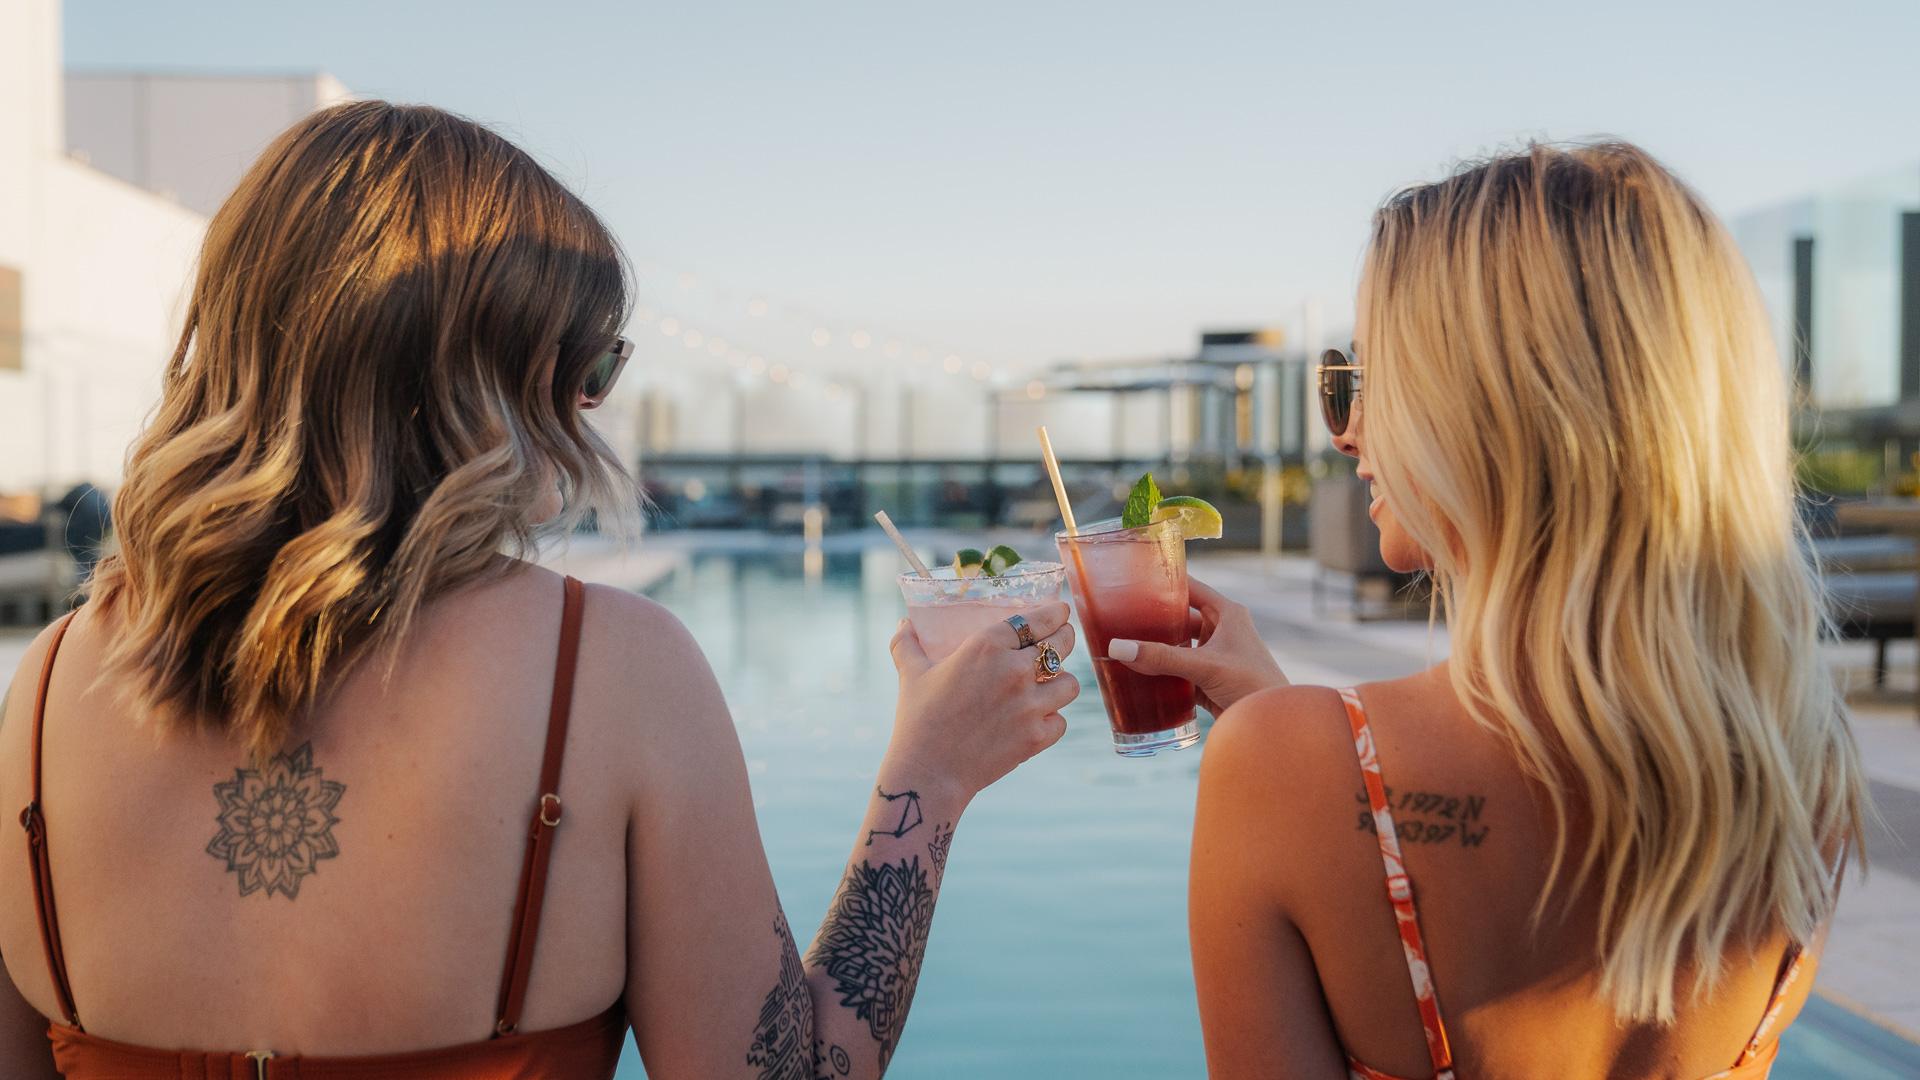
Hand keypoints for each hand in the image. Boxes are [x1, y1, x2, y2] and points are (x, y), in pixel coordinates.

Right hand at [885, 601, 1079, 804]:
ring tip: (1051, 685)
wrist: (929, 772)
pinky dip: (1052, 721)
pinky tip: (1039, 720)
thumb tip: (904, 623)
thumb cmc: (918, 719)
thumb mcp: (910, 674)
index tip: (1061, 611)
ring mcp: (1030, 705)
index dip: (1054, 613)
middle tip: (1062, 640)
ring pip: (1070, 684)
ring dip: (1061, 683)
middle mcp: (1015, 671)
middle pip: (1061, 644)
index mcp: (986, 647)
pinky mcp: (1036, 736)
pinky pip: (1061, 721)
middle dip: (1065, 638)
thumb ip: (906, 644)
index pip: (1036, 620)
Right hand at [1107, 577, 1286, 716]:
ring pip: (1178, 647)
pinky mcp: (1209, 681)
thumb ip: (1162, 658)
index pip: (1191, 588)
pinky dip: (1162, 673)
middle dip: (1154, 621)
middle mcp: (1221, 631)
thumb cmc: (1253, 685)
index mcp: (1227, 614)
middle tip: (1120, 618)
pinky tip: (1139, 675)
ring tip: (1124, 645)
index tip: (1136, 579)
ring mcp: (1215, 657)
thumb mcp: (1205, 666)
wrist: (1273, 725)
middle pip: (1180, 619)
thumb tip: (1118, 648)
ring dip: (1156, 649)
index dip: (1166, 582)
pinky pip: (1179, 671)